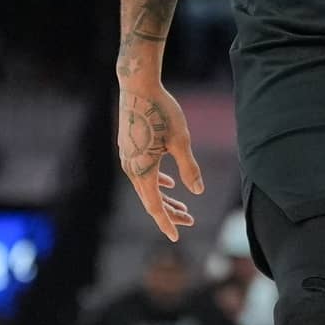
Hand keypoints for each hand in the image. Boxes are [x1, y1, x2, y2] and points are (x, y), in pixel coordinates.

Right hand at [117, 74, 203, 240]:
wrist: (137, 88)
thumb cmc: (161, 112)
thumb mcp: (181, 141)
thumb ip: (189, 168)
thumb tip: (197, 191)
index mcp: (143, 170)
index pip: (155, 206)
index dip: (167, 222)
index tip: (176, 237)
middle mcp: (131, 168)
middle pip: (151, 199)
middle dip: (170, 212)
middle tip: (190, 221)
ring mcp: (128, 158)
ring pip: (146, 186)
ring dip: (164, 198)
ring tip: (183, 207)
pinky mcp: (128, 148)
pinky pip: (142, 173)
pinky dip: (156, 182)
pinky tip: (168, 183)